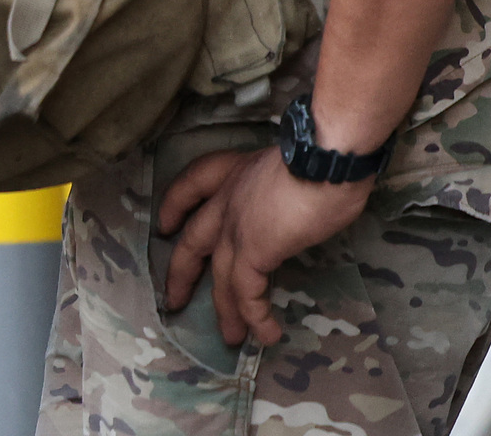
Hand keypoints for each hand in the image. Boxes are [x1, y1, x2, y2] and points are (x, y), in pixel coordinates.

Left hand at [157, 147, 368, 347]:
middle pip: (192, 240)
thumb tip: (298, 200)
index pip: (194, 182)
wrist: (324, 155)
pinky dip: (255, 316)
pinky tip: (267, 333)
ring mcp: (235, 226)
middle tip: (174, 298)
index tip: (166, 224)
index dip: (176, 204)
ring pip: (219, 276)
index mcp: (237, 170)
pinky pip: (247, 293)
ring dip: (225, 310)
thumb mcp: (293, 163)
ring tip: (231, 337)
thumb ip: (282, 185)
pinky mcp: (252, 251)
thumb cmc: (321, 152)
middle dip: (181, 272)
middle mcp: (228, 197)